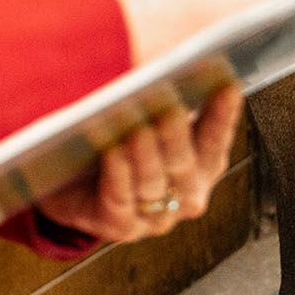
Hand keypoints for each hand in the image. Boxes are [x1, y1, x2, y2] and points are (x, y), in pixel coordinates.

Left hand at [35, 83, 242, 242]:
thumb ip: (161, 102)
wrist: (67, 188)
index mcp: (202, 168)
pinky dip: (118, 174)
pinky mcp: (120, 228)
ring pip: (153, 183)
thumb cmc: (111, 147)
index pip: (215, 140)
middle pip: (184, 164)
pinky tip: (112, 151)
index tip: (227, 85)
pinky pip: (121, 200)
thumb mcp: (142, 122)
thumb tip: (163, 66)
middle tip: (170, 106)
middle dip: (176, 134)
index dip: (223, 115)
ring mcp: (155, 218)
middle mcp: (186, 197)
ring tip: (136, 126)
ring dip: (144, 154)